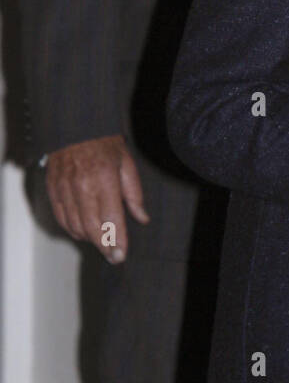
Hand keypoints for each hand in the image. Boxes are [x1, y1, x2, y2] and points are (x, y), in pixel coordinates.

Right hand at [44, 134, 149, 262]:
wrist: (75, 125)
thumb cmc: (104, 143)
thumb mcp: (126, 163)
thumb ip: (134, 194)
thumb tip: (142, 218)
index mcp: (104, 179)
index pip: (111, 219)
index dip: (117, 241)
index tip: (121, 256)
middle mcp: (82, 186)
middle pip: (92, 228)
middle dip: (104, 247)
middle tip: (113, 257)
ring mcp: (65, 188)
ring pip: (75, 226)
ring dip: (89, 239)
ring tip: (101, 242)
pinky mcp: (52, 188)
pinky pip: (61, 218)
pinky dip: (72, 229)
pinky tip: (83, 232)